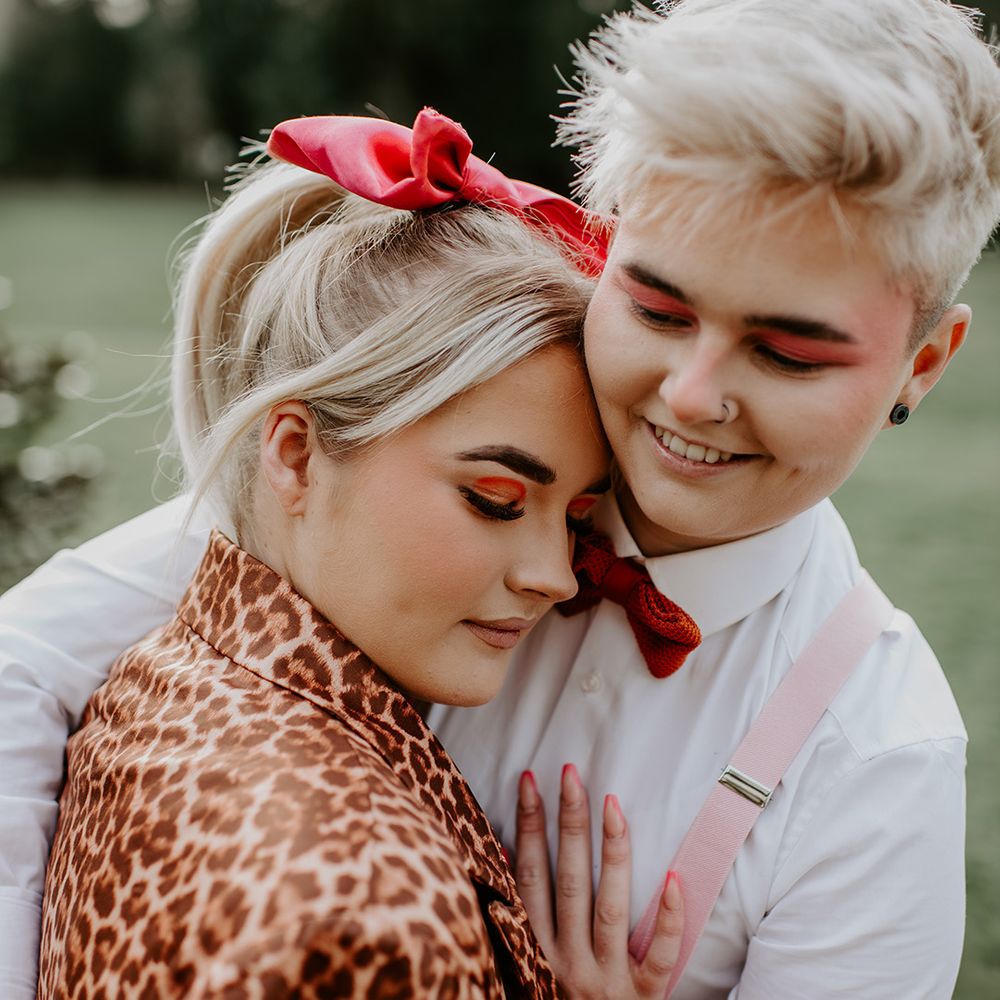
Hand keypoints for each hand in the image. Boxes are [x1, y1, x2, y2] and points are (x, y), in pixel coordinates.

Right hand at [515, 764, 682, 998]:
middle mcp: (568, 962)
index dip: (528, 826)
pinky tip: (675, 878)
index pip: (529, 876)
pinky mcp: (646, 998)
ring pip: (610, 907)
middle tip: (570, 773)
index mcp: (536, 951)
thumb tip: (505, 856)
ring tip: (612, 802)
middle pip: (568, 881)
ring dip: (610, 851)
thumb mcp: (525, 966)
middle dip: (568, 822)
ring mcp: (608, 981)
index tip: (529, 780)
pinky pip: (660, 956)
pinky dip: (670, 919)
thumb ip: (516, 917)